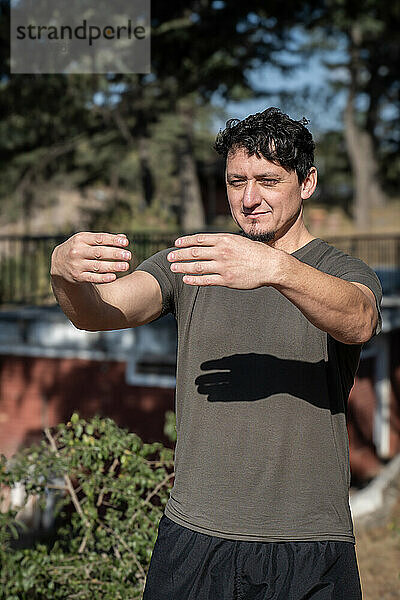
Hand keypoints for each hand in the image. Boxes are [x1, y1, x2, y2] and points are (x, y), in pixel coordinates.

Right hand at [50, 232, 130, 283]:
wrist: (58, 263)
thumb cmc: (79, 248)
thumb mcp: (87, 240)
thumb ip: (104, 239)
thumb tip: (123, 238)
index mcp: (80, 239)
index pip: (99, 239)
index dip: (113, 240)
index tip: (126, 243)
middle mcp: (77, 251)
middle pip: (99, 252)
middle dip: (115, 254)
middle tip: (129, 255)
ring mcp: (76, 265)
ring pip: (97, 266)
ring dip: (112, 266)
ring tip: (126, 266)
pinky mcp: (77, 277)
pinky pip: (92, 278)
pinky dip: (103, 278)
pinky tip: (114, 277)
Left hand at [167, 233, 282, 288]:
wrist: (270, 265)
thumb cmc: (256, 252)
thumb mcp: (239, 240)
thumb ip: (223, 241)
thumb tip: (209, 242)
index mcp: (224, 239)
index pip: (199, 239)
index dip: (185, 241)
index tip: (176, 243)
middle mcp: (221, 251)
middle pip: (194, 252)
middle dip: (179, 254)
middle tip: (169, 257)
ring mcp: (223, 266)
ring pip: (197, 266)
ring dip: (182, 267)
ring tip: (173, 268)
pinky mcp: (226, 279)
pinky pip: (206, 280)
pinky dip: (193, 279)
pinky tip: (185, 279)